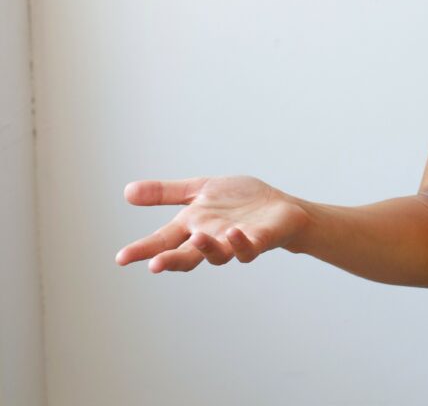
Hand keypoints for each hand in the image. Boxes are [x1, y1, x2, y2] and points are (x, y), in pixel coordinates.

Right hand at [116, 175, 309, 272]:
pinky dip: (240, 243)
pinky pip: (247, 248)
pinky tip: (234, 232)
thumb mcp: (200, 190)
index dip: (143, 250)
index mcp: (192, 226)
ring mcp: (234, 243)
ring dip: (206, 248)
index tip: (121, 258)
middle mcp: (210, 239)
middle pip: (186, 256)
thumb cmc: (239, 202)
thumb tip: (126, 192)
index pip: (163, 241)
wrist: (280, 208)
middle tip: (154, 265)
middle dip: (170, 261)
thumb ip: (166, 193)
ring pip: (217, 254)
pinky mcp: (258, 241)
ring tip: (196, 238)